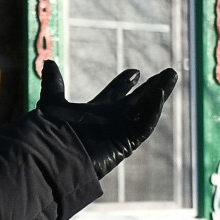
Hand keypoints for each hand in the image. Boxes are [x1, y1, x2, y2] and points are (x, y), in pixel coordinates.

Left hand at [35, 60, 177, 178]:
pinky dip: (152, 110)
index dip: (125, 82)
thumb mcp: (52, 103)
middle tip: (168, 73)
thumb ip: (53, 84)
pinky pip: (144, 125)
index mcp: (96, 112)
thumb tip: (48, 62)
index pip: (116, 94)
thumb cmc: (51, 134)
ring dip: (160, 93)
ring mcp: (120, 132)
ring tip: (171, 76)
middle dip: (152, 87)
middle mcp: (111, 121)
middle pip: (138, 100)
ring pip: (147, 110)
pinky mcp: (126, 142)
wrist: (53, 157)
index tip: (135, 71)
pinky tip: (158, 94)